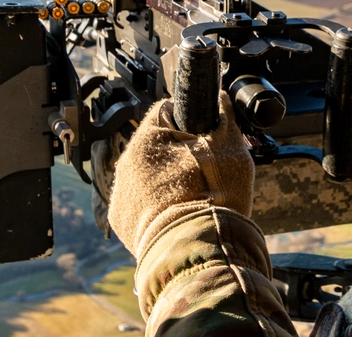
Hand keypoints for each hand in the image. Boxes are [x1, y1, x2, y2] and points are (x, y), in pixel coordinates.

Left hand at [107, 93, 253, 256]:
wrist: (198, 251)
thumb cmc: (214, 198)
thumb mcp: (231, 148)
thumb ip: (224, 117)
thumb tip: (220, 99)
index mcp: (149, 137)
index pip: (167, 111)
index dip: (191, 120)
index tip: (206, 135)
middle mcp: (126, 162)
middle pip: (157, 145)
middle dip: (180, 153)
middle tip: (206, 170)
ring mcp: (120, 194)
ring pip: (148, 175)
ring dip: (168, 180)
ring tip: (194, 197)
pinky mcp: (122, 222)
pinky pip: (141, 203)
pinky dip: (157, 206)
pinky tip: (179, 214)